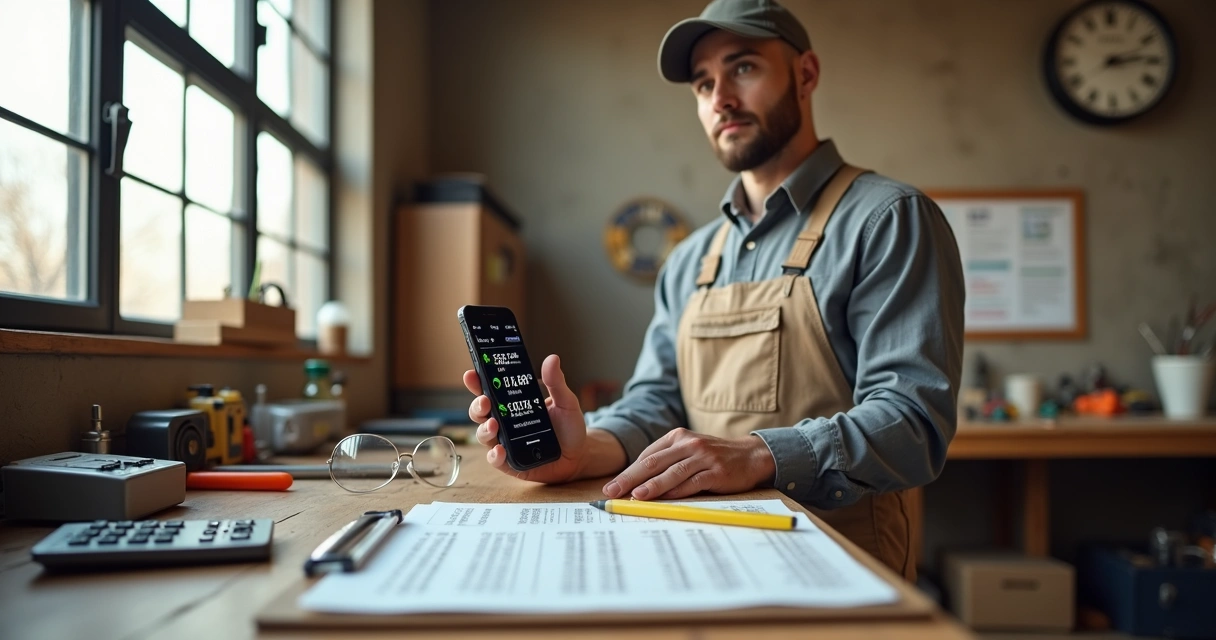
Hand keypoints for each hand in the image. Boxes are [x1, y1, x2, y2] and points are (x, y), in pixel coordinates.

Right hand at [464, 354, 625, 483]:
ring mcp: (504, 442)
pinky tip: (500, 451)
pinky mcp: (509, 463)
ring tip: (493, 425)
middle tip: (485, 401)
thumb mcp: (565, 402)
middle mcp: (504, 422)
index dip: (477, 382)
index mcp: (513, 404)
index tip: (471, 374)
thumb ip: (556, 383)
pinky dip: (494, 455)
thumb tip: (552, 359)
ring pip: (483, 434)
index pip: (489, 390)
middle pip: (480, 411)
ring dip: (484, 429)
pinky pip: (495, 459)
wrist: (578, 456)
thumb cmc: (568, 428)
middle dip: (477, 405)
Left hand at [602, 429, 775, 500]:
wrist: (751, 456)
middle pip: (653, 462)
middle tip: (612, 491)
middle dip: (629, 478)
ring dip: (651, 485)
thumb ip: (666, 462)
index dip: (627, 472)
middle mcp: (688, 443)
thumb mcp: (689, 451)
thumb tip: (636, 483)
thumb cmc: (714, 457)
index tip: (612, 486)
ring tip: (635, 496)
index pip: (646, 456)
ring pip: (671, 472)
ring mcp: (703, 457)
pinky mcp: (716, 472)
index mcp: (677, 436)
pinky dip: (677, 491)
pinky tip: (664, 499)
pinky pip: (692, 482)